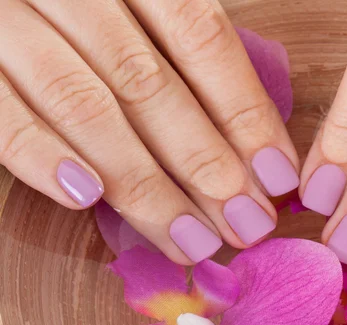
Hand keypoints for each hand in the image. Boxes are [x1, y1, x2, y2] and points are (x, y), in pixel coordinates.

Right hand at [0, 0, 299, 263]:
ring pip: (87, 105)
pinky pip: (0, 112)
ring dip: (144, 182)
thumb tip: (249, 146)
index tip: (278, 177)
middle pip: (150, 83)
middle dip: (205, 163)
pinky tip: (86, 199)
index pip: (201, 39)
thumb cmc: (75, 12)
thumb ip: (176, 59)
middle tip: (246, 224)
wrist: (2, 0)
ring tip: (190, 238)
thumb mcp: (129, 12)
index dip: (245, 112)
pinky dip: (42, 155)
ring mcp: (7, 18)